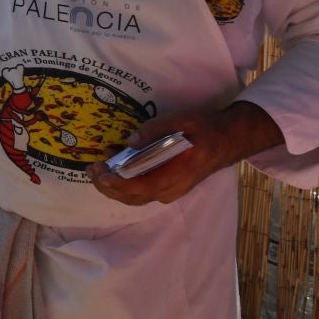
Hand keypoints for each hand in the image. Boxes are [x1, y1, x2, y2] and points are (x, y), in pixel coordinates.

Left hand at [91, 101, 277, 205]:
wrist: (227, 140)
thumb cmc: (204, 128)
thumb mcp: (182, 120)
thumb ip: (156, 129)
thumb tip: (131, 142)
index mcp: (179, 172)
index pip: (143, 186)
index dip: (119, 184)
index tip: (101, 174)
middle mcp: (173, 188)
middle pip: (134, 197)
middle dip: (108, 186)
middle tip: (91, 169)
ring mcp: (171, 191)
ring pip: (136, 198)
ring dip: (113, 187)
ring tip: (97, 169)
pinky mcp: (167, 188)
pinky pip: (141, 193)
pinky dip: (123, 185)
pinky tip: (113, 169)